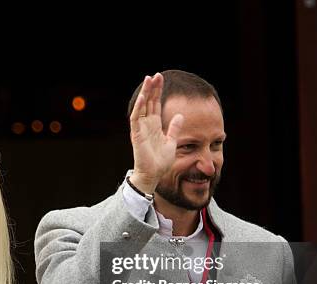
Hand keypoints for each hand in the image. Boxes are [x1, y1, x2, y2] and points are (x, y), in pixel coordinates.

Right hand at [128, 73, 183, 193]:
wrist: (153, 175)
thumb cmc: (160, 162)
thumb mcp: (171, 141)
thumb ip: (174, 128)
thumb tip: (180, 115)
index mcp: (154, 126)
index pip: (155, 104)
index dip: (158, 92)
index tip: (160, 79)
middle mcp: (146, 125)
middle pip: (148, 102)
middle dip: (152, 88)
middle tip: (155, 75)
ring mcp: (140, 129)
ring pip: (141, 106)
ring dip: (145, 93)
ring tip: (148, 80)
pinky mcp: (136, 135)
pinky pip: (136, 118)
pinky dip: (139, 107)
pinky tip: (144, 97)